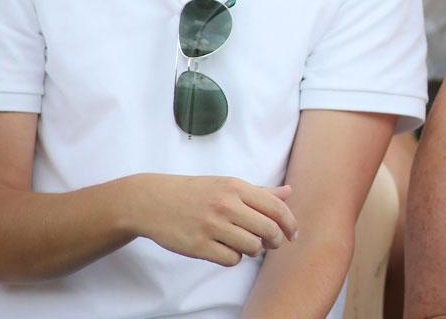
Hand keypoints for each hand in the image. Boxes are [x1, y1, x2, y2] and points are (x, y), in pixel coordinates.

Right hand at [127, 174, 296, 266]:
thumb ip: (259, 192)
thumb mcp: (226, 185)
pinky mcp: (199, 246)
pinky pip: (231, 260)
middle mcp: (226, 205)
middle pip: (268, 230)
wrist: (153, 201)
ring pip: (252, 248)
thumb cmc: (194, 192)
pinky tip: (226, 249)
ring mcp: (212, 226)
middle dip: (275, 241)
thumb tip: (288, 192)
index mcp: (235, 187)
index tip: (293, 234)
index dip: (289, 224)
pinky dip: (233, 258)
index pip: (275, 207)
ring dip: (253, 250)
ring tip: (245, 243)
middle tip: (273, 243)